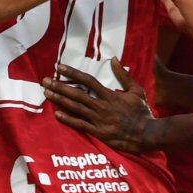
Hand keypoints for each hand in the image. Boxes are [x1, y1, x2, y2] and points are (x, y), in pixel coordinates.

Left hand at [41, 59, 156, 152]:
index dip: (72, 73)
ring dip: (60, 100)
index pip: (88, 80)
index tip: (59, 67)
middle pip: (77, 93)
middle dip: (59, 86)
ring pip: (76, 107)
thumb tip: (114, 59)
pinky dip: (68, 119)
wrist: (147, 134)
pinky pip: (80, 125)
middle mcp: (102, 106)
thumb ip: (123, 75)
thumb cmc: (142, 112)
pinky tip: (57, 114)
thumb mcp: (136, 90)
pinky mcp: (99, 132)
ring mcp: (99, 119)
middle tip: (45, 81)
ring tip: (47, 93)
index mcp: (110, 95)